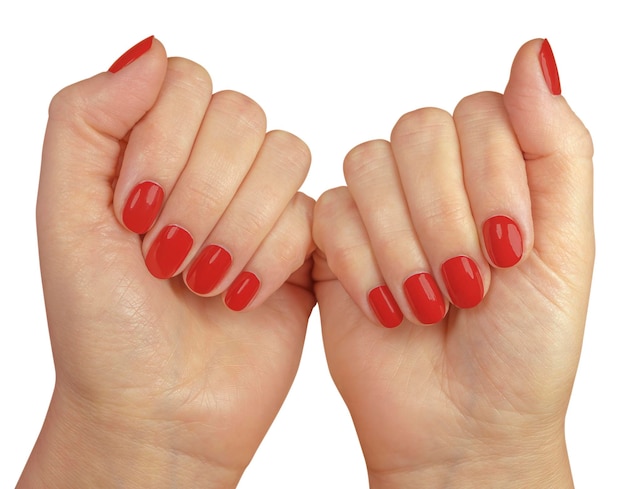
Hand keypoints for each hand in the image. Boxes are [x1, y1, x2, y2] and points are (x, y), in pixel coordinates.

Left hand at [19, 37, 314, 487]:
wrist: (157, 415)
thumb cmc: (103, 328)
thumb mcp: (64, 216)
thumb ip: (87, 119)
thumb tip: (151, 49)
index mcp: (154, 150)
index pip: (186, 83)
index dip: (164, 143)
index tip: (133, 213)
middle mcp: (211, 170)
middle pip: (241, 115)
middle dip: (200, 193)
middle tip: (166, 257)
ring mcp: (262, 206)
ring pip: (285, 155)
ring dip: (238, 226)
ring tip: (203, 282)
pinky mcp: (304, 248)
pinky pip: (313, 213)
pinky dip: (270, 259)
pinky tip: (241, 297)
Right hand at [314, 39, 592, 486]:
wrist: (461, 426)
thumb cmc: (522, 349)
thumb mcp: (566, 248)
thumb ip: (556, 146)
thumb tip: (536, 51)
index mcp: (493, 170)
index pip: (479, 113)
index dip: (491, 178)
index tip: (511, 251)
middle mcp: (434, 180)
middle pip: (418, 130)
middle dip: (445, 217)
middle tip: (468, 286)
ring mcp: (380, 208)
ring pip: (369, 164)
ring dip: (403, 245)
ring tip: (429, 304)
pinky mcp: (334, 242)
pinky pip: (329, 213)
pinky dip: (363, 265)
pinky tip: (388, 308)